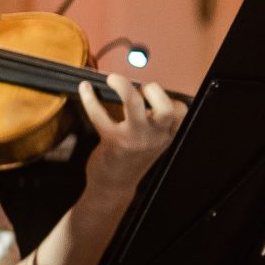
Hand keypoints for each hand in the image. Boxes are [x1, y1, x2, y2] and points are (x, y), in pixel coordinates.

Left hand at [79, 79, 182, 200]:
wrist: (115, 186)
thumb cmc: (130, 159)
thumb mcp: (151, 142)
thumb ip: (152, 122)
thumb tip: (139, 93)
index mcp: (166, 136)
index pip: (179, 111)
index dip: (168, 98)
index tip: (152, 96)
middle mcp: (155, 137)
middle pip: (166, 107)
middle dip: (153, 89)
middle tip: (140, 88)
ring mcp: (135, 138)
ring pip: (134, 103)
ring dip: (122, 86)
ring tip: (112, 79)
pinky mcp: (113, 141)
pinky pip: (100, 115)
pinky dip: (90, 99)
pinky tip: (84, 89)